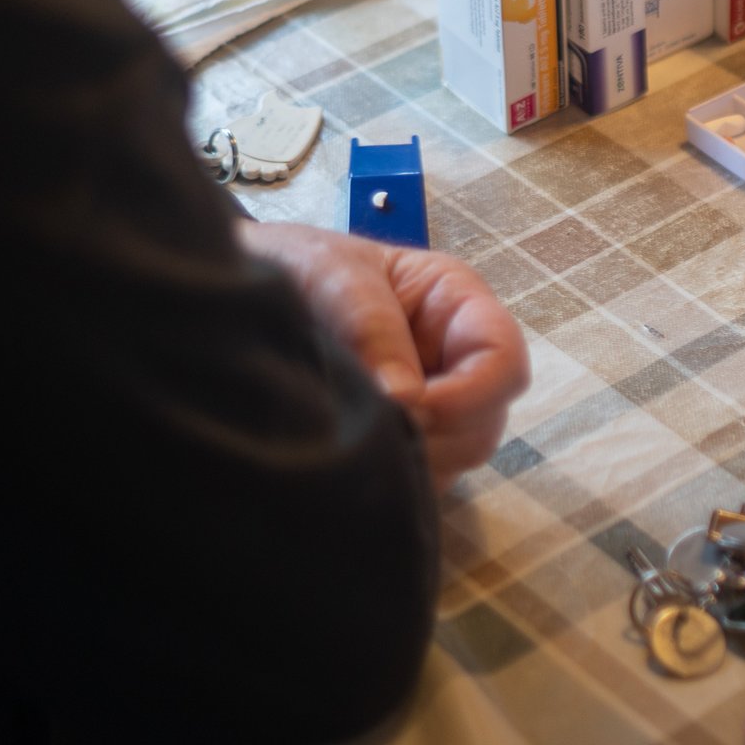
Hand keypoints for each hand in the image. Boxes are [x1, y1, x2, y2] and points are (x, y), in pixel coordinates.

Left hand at [238, 223, 528, 491]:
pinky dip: (390, 479)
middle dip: (437, 435)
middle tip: (373, 431)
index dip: (472, 394)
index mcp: (456, 305)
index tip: (412, 408)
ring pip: (456, 458)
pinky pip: (419, 477)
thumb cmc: (296, 264)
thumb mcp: (330, 274)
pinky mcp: (403, 440)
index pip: (503, 360)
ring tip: (352, 439)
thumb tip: (403, 399)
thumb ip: (370, 326)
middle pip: (485, 421)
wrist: (241, 295)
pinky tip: (348, 456)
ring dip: (411, 460)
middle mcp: (455, 360)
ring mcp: (431, 405)